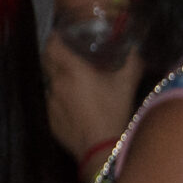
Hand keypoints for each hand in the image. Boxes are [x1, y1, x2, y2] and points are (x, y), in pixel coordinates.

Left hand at [43, 30, 146, 163]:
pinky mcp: (49, 118)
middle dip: (55, 54)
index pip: (52, 46)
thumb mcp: (127, 83)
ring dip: (59, 77)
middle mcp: (57, 84)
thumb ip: (132, 61)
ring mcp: (50, 102)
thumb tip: (134, 47)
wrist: (101, 148)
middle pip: (47, 61)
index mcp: (72, 71)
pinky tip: (75, 102)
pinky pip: (52, 101)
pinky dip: (60, 97)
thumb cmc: (114, 112)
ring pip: (49, 82)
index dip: (55, 38)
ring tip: (75, 78)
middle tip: (68, 52)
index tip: (61, 34)